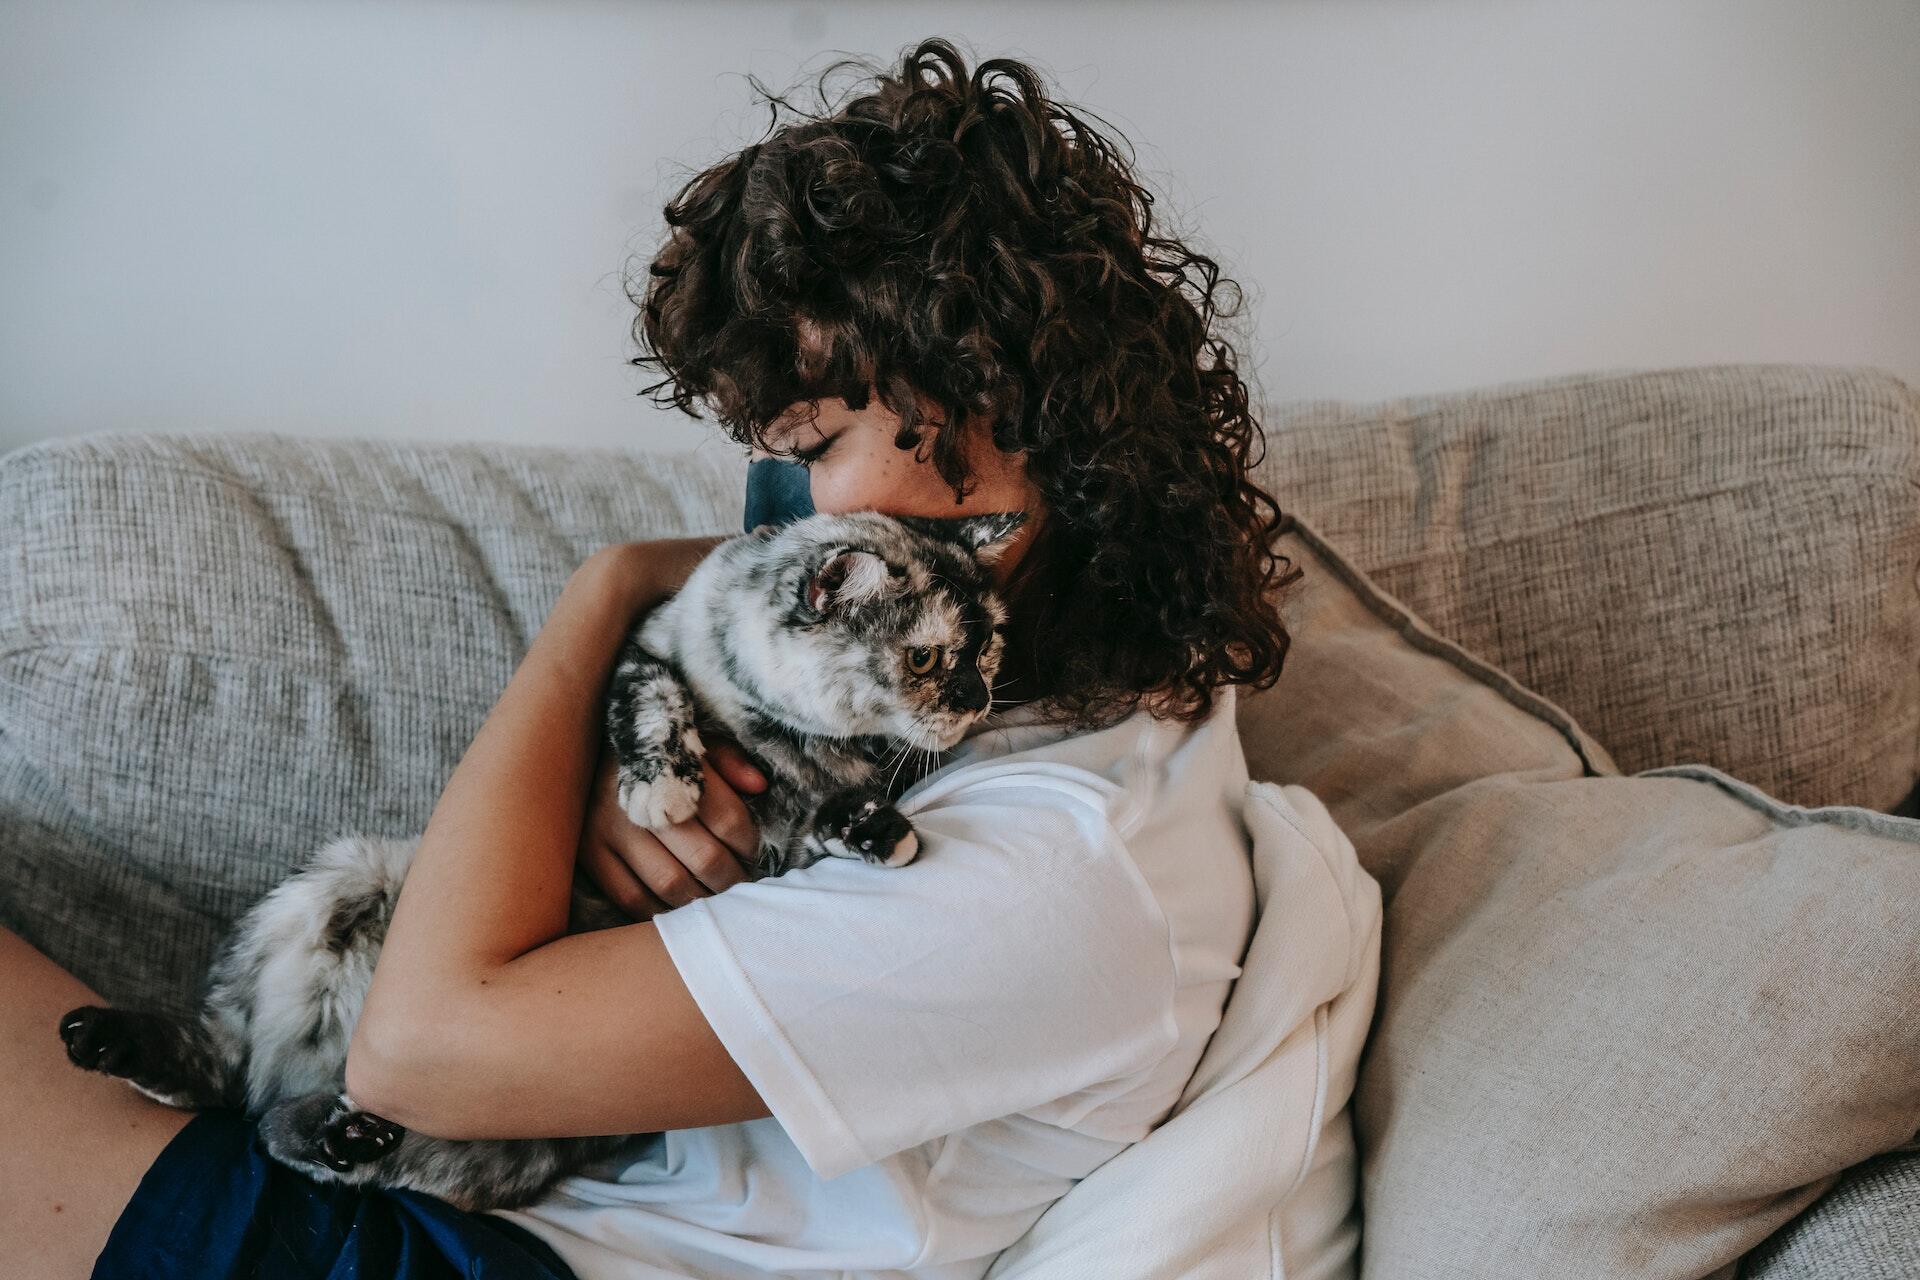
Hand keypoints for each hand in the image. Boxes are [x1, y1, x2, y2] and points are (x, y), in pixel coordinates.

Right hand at [579, 739, 767, 919]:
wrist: (577, 744)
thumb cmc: (653, 750)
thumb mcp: (692, 740)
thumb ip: (729, 760)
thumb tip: (759, 786)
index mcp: (672, 768)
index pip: (728, 819)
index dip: (749, 844)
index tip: (754, 854)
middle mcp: (641, 802)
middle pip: (704, 857)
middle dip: (732, 878)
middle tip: (743, 885)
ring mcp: (610, 830)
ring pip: (670, 883)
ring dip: (702, 900)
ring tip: (717, 901)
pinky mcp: (589, 853)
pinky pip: (630, 898)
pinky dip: (661, 912)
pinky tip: (679, 910)